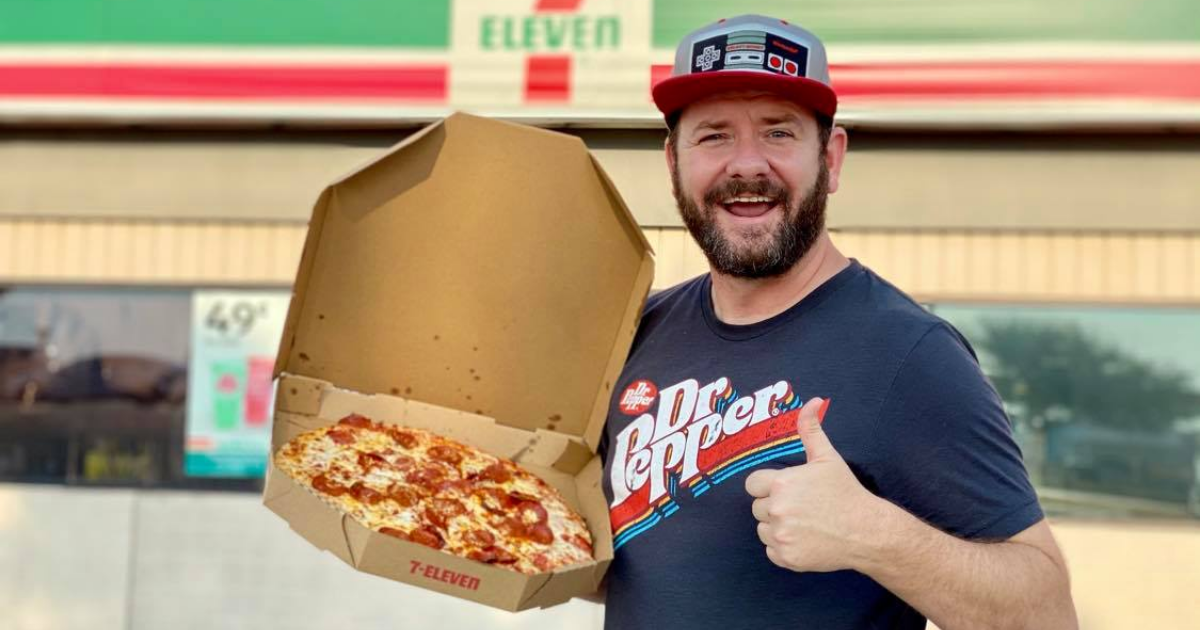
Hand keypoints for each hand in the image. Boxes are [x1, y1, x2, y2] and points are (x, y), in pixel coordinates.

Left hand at [745, 398, 884, 572]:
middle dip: (774, 506)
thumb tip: (813, 401)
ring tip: (803, 522)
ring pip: (762, 530)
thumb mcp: (827, 457)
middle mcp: (776, 510)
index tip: (788, 490)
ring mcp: (781, 536)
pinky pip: (771, 551)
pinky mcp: (786, 558)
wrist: (866, 531)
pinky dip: (783, 548)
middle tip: (801, 507)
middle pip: (757, 508)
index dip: (768, 486)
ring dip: (776, 527)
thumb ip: (811, 429)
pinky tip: (804, 539)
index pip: (752, 484)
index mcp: (781, 484)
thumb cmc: (845, 492)